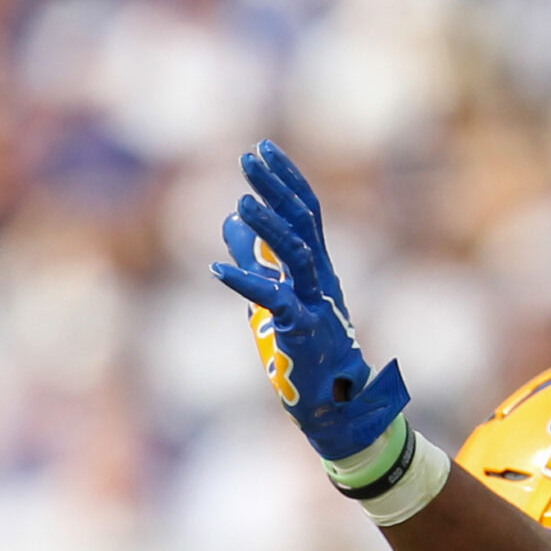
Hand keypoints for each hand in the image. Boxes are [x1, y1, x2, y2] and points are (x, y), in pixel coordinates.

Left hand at [211, 140, 409, 460]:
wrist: (335, 401)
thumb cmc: (305, 349)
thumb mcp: (275, 295)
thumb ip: (254, 257)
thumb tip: (228, 220)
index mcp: (317, 266)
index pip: (306, 210)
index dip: (286, 178)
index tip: (263, 149)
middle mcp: (321, 277)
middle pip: (303, 221)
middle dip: (276, 187)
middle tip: (250, 157)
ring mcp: (315, 302)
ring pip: (296, 254)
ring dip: (269, 226)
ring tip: (241, 203)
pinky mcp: (302, 330)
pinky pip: (274, 300)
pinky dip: (245, 282)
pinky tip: (215, 268)